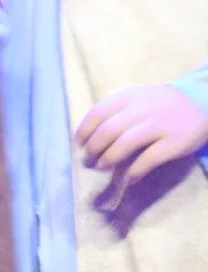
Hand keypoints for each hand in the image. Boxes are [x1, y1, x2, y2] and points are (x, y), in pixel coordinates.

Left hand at [76, 83, 207, 187]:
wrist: (199, 102)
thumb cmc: (158, 103)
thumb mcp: (135, 97)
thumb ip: (114, 110)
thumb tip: (88, 132)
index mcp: (127, 97)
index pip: (97, 112)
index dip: (85, 130)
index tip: (79, 143)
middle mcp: (141, 110)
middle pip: (108, 130)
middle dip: (94, 147)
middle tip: (89, 159)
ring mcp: (159, 126)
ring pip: (125, 143)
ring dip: (109, 158)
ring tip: (102, 166)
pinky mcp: (175, 143)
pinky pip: (150, 158)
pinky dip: (135, 170)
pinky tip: (128, 179)